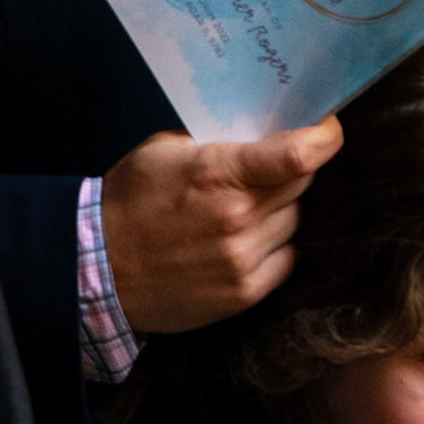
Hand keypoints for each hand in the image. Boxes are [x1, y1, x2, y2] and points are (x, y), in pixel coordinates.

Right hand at [102, 119, 342, 334]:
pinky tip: (245, 239)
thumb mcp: (165, 150)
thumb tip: (264, 134)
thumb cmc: (129, 201)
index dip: (324, 138)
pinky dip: (275, 245)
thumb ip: (219, 141)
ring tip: (245, 209)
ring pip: (295, 221)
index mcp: (218, 173)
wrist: (96, 270)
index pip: (298, 154)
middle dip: (291, 172)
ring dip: (280, 211)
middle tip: (266, 171)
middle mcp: (238, 218)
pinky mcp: (244, 293)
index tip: (327, 130)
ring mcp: (243, 259)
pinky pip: (286, 258)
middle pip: (302, 185)